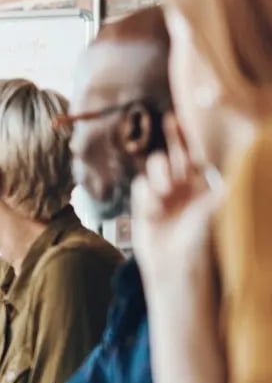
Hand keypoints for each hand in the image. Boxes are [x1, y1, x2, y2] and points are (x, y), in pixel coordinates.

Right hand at [133, 114, 223, 285]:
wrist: (176, 265)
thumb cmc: (204, 238)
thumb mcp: (220, 204)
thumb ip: (226, 179)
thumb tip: (243, 153)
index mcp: (203, 186)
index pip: (196, 154)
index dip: (189, 136)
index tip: (184, 117)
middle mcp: (183, 187)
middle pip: (175, 153)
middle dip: (172, 138)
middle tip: (170, 118)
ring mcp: (162, 196)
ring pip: (155, 167)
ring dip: (160, 174)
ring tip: (166, 192)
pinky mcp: (144, 206)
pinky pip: (140, 186)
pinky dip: (146, 195)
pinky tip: (154, 211)